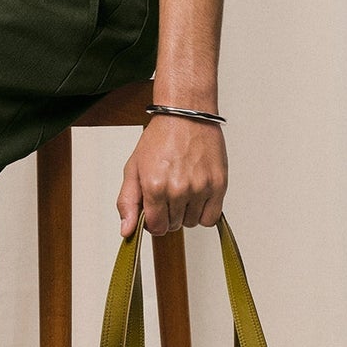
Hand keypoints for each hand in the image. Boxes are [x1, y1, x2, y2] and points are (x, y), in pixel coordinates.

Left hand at [118, 115, 227, 238]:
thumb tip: (127, 231)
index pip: (156, 227)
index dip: (153, 221)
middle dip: (168, 214)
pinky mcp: (219, 185)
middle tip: (168, 193)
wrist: (186, 115)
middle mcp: (179, 189)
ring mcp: (201, 188)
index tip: (154, 210)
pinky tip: (197, 197)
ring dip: (186, 213)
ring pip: (192, 223)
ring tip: (183, 190)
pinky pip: (211, 218)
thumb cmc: (160, 138)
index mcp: (155, 186)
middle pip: (174, 226)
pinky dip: (204, 212)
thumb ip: (127, 202)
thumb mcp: (133, 168)